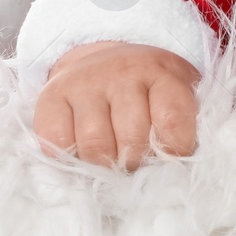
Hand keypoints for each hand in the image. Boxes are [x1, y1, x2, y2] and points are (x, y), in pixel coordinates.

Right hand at [33, 40, 200, 170]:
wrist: (106, 61)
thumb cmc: (149, 91)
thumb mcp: (178, 96)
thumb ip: (183, 128)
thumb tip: (175, 173)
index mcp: (161, 72)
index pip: (172, 120)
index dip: (174, 151)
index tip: (172, 159)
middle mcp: (122, 71)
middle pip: (132, 139)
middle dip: (137, 163)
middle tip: (137, 160)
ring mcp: (85, 82)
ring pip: (96, 145)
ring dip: (105, 164)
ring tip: (112, 157)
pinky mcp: (52, 95)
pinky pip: (58, 143)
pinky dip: (70, 157)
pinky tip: (82, 148)